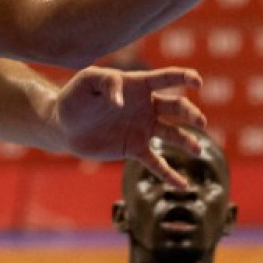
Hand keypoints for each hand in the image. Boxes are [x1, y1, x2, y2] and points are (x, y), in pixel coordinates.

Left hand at [52, 67, 204, 186]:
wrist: (62, 124)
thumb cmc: (75, 97)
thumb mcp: (87, 80)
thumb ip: (107, 82)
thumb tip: (120, 103)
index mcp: (138, 86)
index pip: (165, 78)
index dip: (183, 77)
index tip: (197, 82)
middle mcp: (146, 106)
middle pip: (176, 107)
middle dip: (190, 113)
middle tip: (199, 121)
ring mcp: (142, 129)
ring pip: (172, 134)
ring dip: (187, 141)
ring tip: (196, 149)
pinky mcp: (134, 149)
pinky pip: (156, 163)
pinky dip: (169, 174)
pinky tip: (183, 185)